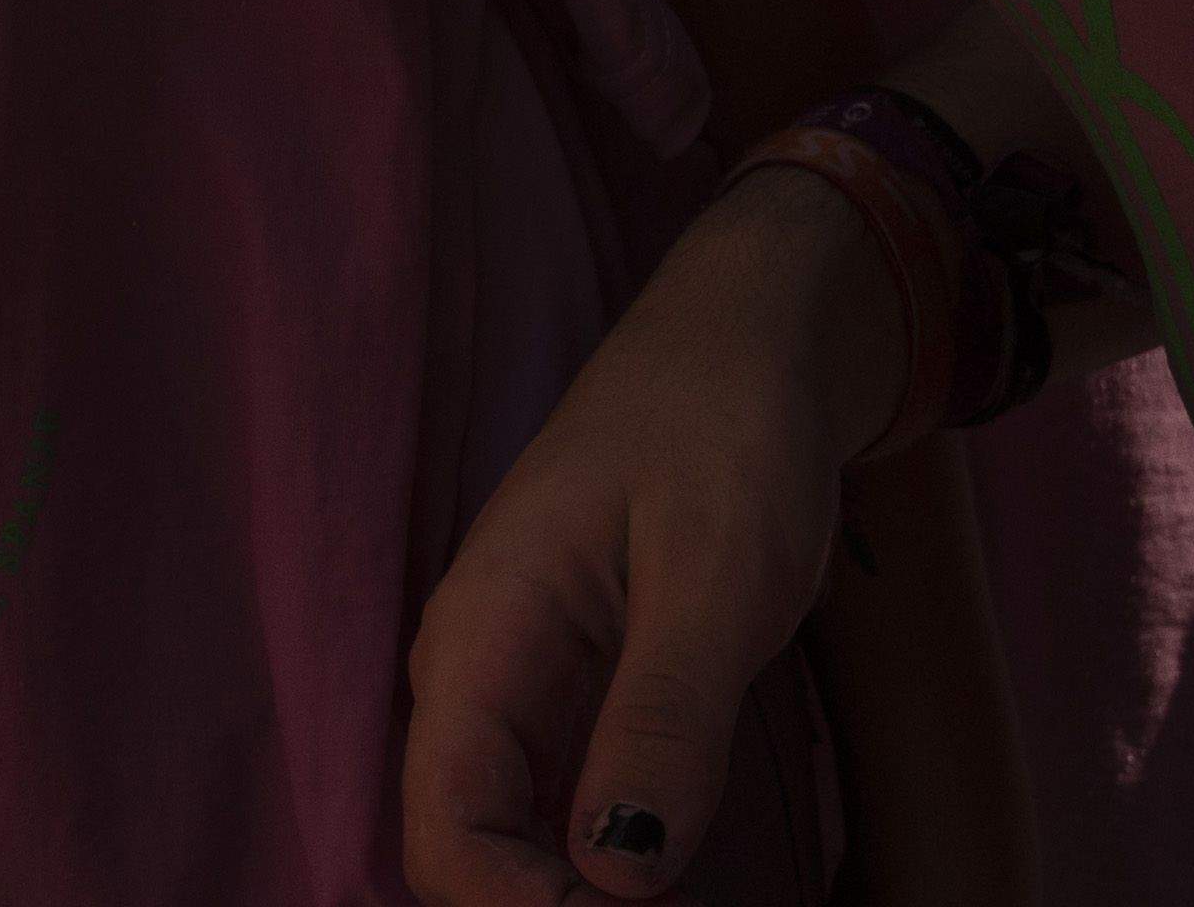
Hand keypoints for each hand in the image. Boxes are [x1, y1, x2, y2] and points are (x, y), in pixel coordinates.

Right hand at [396, 164, 890, 901]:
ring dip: (574, 896)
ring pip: (505, 837)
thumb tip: (615, 876)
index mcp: (483, 635)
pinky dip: (605, 865)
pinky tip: (667, 880)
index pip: (446, 828)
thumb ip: (661, 725)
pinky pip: (556, 807)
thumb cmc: (726, 434)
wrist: (747, 344)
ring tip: (677, 905)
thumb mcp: (716, 581)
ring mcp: (520, 683)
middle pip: (462, 847)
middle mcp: (476, 669)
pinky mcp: (572, 691)